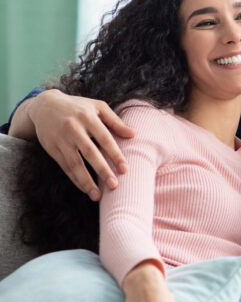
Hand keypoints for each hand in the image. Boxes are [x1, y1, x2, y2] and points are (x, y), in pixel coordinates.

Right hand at [19, 89, 135, 199]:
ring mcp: (61, 139)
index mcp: (88, 117)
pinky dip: (74, 179)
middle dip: (102, 170)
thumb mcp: (97, 107)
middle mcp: (73, 129)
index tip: (125, 169)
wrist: (45, 105)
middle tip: (114, 185)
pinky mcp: (51, 148)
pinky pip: (64, 166)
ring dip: (86, 181)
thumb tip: (134, 134)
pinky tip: (85, 189)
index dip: (115, 154)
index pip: (105, 139)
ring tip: (97, 196)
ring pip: (74, 163)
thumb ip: (115, 121)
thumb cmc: (78, 107)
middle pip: (90, 153)